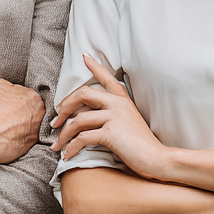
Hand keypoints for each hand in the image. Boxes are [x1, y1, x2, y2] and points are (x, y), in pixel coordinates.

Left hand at [0, 78, 44, 163]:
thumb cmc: (2, 142)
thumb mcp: (27, 144)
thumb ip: (31, 130)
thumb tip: (26, 130)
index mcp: (37, 106)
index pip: (35, 107)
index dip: (25, 115)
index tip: (19, 121)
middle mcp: (26, 93)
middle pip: (22, 97)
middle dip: (15, 106)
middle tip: (5, 119)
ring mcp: (9, 87)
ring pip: (7, 92)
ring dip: (1, 102)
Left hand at [51, 54, 168, 179]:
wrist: (157, 157)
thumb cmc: (142, 144)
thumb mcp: (130, 121)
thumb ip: (114, 114)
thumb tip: (88, 117)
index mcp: (123, 99)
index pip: (106, 77)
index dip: (94, 66)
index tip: (84, 56)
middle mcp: (118, 104)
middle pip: (83, 94)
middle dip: (65, 106)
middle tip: (56, 120)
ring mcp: (114, 117)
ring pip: (79, 119)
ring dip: (64, 134)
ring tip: (57, 144)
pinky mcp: (110, 133)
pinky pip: (83, 138)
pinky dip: (72, 148)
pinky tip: (68, 154)